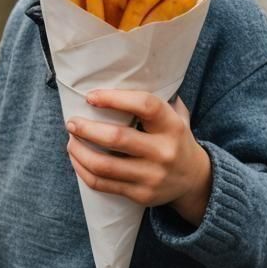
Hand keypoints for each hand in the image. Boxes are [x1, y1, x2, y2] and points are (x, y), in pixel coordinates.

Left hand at [66, 90, 211, 225]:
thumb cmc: (174, 138)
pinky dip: (83, 171)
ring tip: (70, 140)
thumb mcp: (176, 116)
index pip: (144, 105)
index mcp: (172, 126)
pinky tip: (76, 159)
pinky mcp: (141, 195)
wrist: (195, 180)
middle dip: (86, 128)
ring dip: (79, 151)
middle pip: (116, 138)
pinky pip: (103, 184)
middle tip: (71, 122)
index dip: (114, 98)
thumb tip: (123, 72)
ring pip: (104, 165)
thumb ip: (157, 97)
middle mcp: (164, 152)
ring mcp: (152, 177)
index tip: (90, 96)